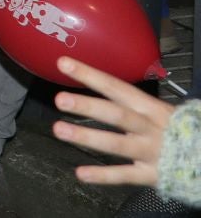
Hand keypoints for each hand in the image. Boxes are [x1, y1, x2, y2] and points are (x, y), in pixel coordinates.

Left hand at [51, 55, 174, 186]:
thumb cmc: (178, 131)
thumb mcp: (158, 110)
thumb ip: (130, 103)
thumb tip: (95, 83)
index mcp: (149, 108)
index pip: (116, 87)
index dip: (90, 75)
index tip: (64, 63)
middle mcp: (149, 127)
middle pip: (117, 114)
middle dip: (88, 106)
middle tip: (60, 99)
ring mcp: (151, 151)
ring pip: (117, 144)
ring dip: (87, 137)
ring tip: (60, 130)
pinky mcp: (152, 175)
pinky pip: (126, 175)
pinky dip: (103, 175)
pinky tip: (81, 173)